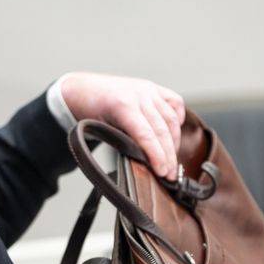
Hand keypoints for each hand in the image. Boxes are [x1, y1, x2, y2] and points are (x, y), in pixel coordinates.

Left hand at [60, 73, 185, 179]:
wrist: (85, 89)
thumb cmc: (90, 111)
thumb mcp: (102, 130)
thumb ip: (123, 143)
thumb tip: (144, 163)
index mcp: (123, 105)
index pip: (146, 135)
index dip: (157, 156)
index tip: (163, 172)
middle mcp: (139, 95)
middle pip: (162, 130)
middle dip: (169, 156)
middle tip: (171, 175)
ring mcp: (149, 90)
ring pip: (171, 119)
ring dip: (175, 142)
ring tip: (172, 160)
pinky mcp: (155, 88)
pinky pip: (176, 103)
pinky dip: (178, 120)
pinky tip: (174, 134)